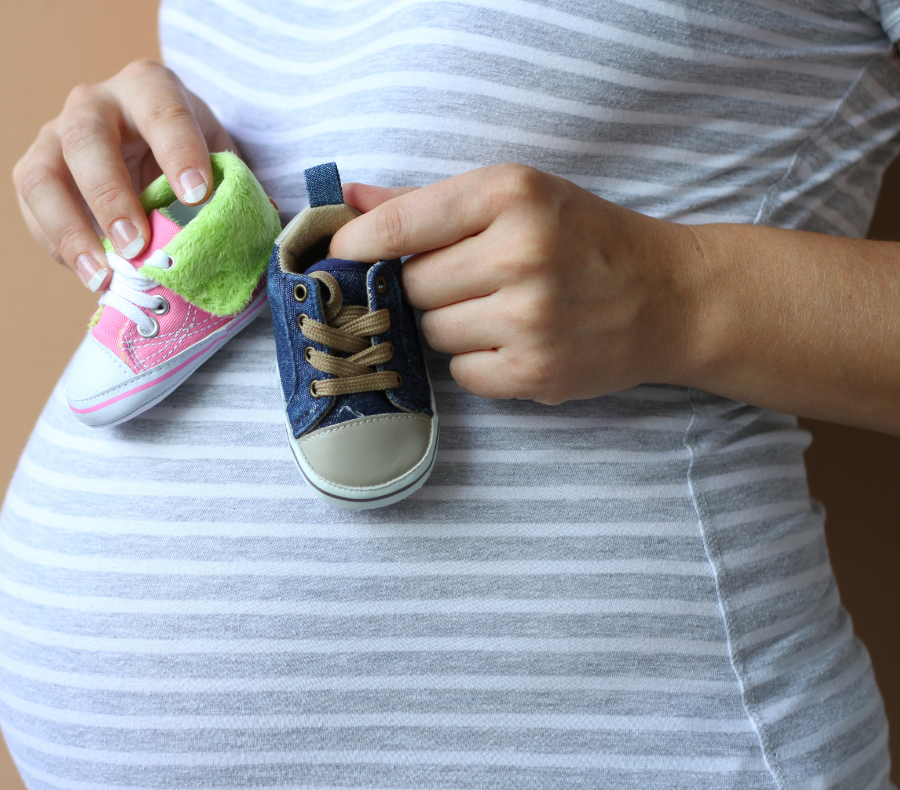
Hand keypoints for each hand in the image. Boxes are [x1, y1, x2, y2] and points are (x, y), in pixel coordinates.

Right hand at [12, 59, 236, 290]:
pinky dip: (60, 247)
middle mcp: (94, 104)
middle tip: (137, 245)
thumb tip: (260, 227)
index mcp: (148, 87)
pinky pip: (33, 211)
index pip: (162, 110)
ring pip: (41, 176)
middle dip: (111, 195)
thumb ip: (234, 183)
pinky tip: (93, 275)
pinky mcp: (34, 173)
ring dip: (70, 230)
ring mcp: (54, 136)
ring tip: (103, 276)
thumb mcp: (215, 153)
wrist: (141, 144)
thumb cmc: (185, 152)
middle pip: (87, 139)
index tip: (197, 196)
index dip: (178, 152)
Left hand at [328, 165, 700, 403]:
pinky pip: (460, 373)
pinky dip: (476, 363)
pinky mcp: (535, 371)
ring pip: (431, 332)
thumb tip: (347, 200)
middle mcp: (520, 253)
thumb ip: (425, 202)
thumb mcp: (514, 197)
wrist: (670, 297)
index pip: (401, 225)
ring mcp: (529, 318)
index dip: (357, 245)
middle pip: (412, 285)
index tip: (338, 255)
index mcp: (511, 195)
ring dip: (449, 325)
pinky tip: (513, 341)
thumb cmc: (582, 238)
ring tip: (498, 309)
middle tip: (469, 279)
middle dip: (426, 286)